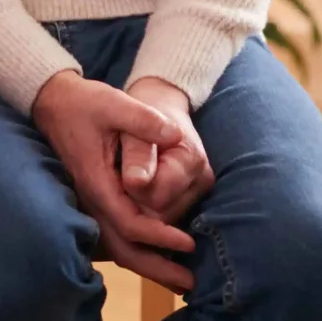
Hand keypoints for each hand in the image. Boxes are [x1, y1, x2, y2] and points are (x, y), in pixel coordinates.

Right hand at [31, 71, 196, 292]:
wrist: (55, 101)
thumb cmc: (85, 103)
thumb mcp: (114, 103)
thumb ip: (143, 120)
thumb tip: (175, 136)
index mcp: (98, 182)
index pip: (130, 223)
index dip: (160, 237)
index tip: (188, 243)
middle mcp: (93, 200)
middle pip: (123, 249)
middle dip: (156, 269)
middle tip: (190, 284)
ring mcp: (92, 204)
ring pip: (119, 248)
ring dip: (149, 265)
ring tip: (179, 281)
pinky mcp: (97, 201)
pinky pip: (116, 236)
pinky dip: (138, 250)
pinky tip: (157, 257)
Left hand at [122, 75, 214, 223]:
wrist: (161, 102)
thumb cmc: (143, 108)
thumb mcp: (132, 121)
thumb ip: (138, 152)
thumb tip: (136, 182)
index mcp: (192, 159)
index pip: (157, 197)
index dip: (132, 189)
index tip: (118, 166)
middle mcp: (202, 181)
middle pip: (160, 214)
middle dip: (135, 201)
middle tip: (119, 171)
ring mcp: (199, 191)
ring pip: (162, 219)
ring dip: (139, 206)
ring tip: (127, 175)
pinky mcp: (192, 198)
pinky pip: (164, 216)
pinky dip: (146, 207)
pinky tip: (134, 187)